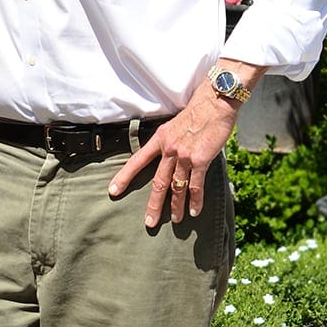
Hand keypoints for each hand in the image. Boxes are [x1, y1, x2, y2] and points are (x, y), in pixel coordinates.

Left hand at [108, 79, 239, 226]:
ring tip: (176, 220)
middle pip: (157, 182)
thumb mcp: (173, 125)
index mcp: (159, 139)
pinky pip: (196, 185)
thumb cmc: (196, 113)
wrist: (213, 103)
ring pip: (177, 187)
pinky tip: (195, 211)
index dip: (124, 177)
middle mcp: (169, 148)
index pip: (137, 160)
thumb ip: (168, 142)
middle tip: (149, 222)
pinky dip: (195, 200)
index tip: (113, 191)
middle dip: (153, 205)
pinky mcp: (200, 160)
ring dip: (176, 207)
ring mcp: (184, 155)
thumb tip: (167, 159)